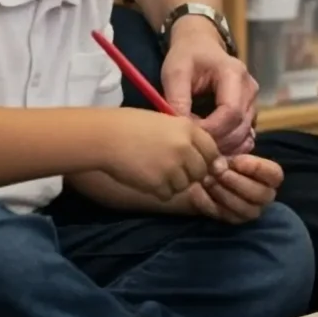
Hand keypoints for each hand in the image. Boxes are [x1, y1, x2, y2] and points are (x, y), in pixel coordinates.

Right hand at [101, 108, 224, 199]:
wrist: (105, 137)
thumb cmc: (131, 125)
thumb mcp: (164, 122)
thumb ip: (185, 137)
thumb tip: (204, 158)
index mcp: (188, 129)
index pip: (212, 150)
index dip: (206, 159)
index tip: (196, 162)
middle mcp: (185, 148)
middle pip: (201, 171)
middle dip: (190, 174)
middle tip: (172, 169)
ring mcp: (173, 167)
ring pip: (185, 185)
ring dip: (173, 183)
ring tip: (154, 171)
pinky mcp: (159, 183)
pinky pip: (168, 194)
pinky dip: (159, 191)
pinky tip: (146, 178)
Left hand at [162, 16, 257, 155]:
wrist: (200, 45)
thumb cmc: (186, 57)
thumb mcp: (174, 73)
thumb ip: (177, 100)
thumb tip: (182, 130)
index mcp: (234, 74)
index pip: (230, 112)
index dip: (211, 130)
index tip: (189, 137)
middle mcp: (250, 88)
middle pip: (240, 126)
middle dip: (217, 142)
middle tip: (193, 148)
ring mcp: (253, 100)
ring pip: (244, 134)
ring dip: (223, 146)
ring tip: (200, 149)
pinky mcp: (250, 111)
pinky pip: (245, 134)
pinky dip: (230, 146)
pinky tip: (212, 148)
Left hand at [183, 153, 281, 224]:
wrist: (203, 172)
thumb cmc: (221, 158)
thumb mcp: (228, 148)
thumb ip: (232, 148)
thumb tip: (222, 160)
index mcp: (269, 176)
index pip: (275, 175)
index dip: (257, 168)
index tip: (235, 161)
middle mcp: (264, 196)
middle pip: (261, 194)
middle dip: (237, 181)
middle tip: (217, 170)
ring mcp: (250, 211)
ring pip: (244, 209)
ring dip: (223, 193)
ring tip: (206, 179)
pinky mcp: (233, 219)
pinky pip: (224, 216)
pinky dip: (208, 203)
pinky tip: (195, 191)